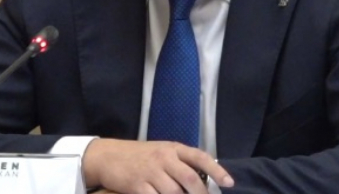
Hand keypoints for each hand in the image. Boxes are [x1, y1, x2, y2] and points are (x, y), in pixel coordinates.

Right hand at [82, 139, 233, 193]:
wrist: (108, 156)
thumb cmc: (139, 156)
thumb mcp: (161, 152)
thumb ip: (180, 163)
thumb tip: (203, 180)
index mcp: (173, 148)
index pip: (200, 157)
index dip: (216, 170)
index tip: (229, 183)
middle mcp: (163, 158)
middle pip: (190, 179)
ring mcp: (150, 172)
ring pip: (174, 193)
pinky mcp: (137, 186)